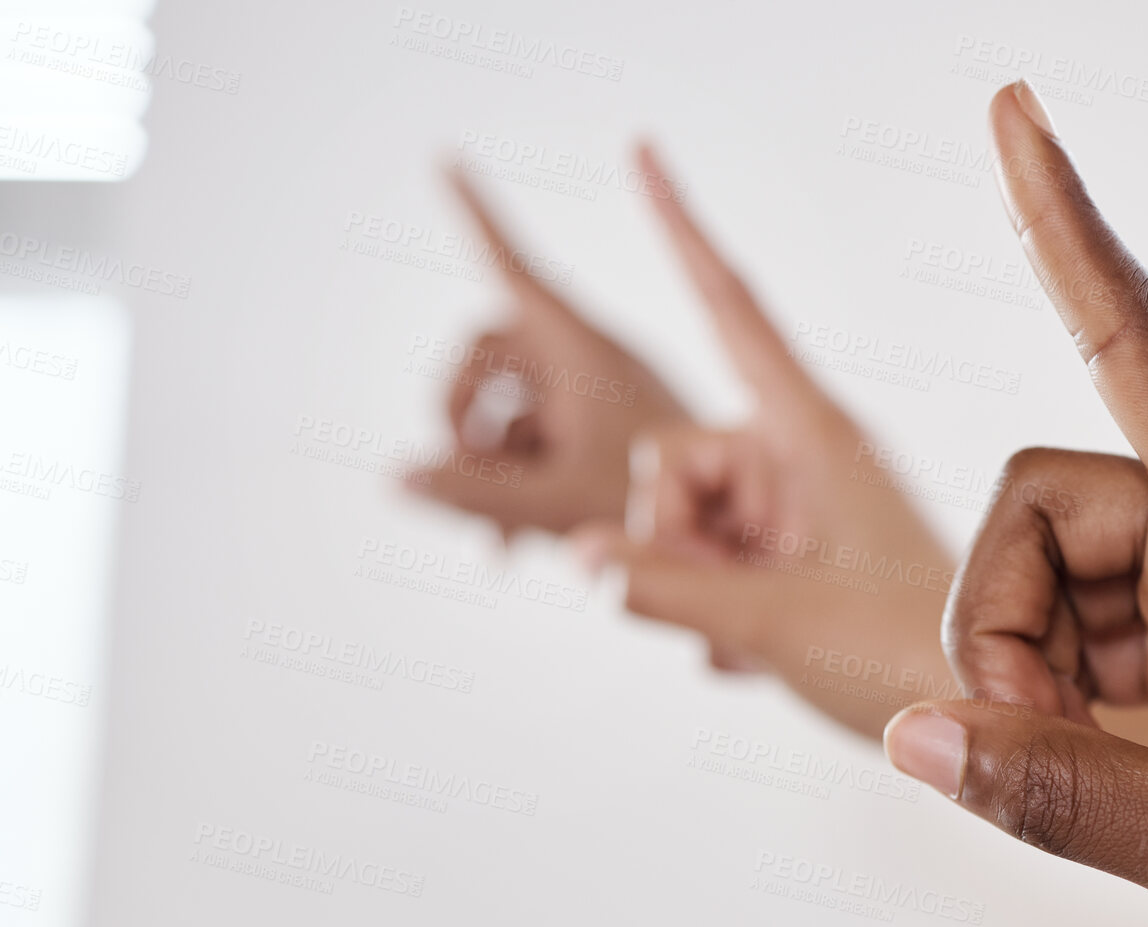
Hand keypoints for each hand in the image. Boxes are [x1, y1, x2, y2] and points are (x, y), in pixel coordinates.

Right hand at [410, 164, 687, 535]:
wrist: (750, 544)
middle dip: (459, 413)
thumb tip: (396, 478)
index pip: (516, 269)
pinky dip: (514, 481)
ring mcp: (598, 394)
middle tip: (453, 475)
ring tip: (495, 536)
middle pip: (488, 350)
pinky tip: (509, 543)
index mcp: (587, 352)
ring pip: (508, 405)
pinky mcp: (607, 429)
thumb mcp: (561, 505)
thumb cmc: (679, 515)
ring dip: (485, 465)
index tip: (446, 161)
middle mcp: (590, 360)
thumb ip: (473, 494)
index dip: (479, 215)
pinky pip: (536, 437)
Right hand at [579, 150, 955, 737]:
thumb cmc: (911, 658)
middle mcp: (798, 453)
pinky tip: (749, 654)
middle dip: (668, 534)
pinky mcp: (787, 552)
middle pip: (667, 455)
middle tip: (726, 602)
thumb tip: (577, 555)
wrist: (985, 715)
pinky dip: (704, 608)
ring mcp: (791, 505)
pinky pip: (697, 560)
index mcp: (814, 431)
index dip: (681, 230)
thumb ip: (665, 587)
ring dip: (686, 582)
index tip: (644, 148)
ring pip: (672, 519)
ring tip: (748, 637)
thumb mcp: (776, 622)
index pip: (731, 310)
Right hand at [883, 82, 1147, 926]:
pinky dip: (1059, 716)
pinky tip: (1102, 784)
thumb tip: (913, 736)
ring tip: (1083, 781)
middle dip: (997, 622)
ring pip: (1051, 583)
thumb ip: (1063, 797)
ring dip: (1026, 680)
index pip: (1144, 349)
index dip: (1067, 231)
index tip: (1013, 117)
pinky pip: (1086, 651)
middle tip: (1026, 742)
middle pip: (1042, 504)